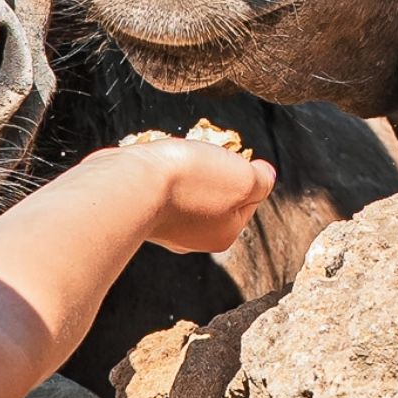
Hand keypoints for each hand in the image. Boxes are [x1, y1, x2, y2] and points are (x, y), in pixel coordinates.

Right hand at [90, 140, 276, 253]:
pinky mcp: (138, 210)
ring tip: (175, 161)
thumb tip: (267, 175)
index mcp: (223, 235)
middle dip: (212, 171)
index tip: (228, 161)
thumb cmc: (189, 181)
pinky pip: (159, 186)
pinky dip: (160, 172)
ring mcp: (163, 226)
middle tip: (201, 159)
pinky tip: (154, 166)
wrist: (130, 183)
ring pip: (187, 189)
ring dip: (184, 170)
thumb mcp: (243, 179)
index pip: (248, 198)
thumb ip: (261, 180)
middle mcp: (193, 238)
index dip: (243, 172)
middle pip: (216, 194)